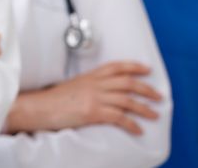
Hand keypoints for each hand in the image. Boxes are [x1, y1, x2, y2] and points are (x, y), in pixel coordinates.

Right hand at [6, 61, 162, 134]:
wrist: (39, 107)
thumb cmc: (54, 100)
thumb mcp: (74, 87)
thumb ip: (91, 87)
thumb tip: (106, 93)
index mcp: (90, 76)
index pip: (116, 67)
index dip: (134, 66)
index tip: (147, 69)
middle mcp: (95, 84)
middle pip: (127, 83)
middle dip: (147, 89)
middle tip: (159, 96)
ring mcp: (94, 98)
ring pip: (127, 100)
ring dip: (145, 108)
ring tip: (154, 115)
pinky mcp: (93, 112)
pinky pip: (119, 118)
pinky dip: (132, 124)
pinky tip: (138, 130)